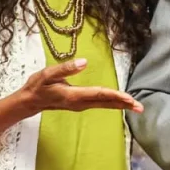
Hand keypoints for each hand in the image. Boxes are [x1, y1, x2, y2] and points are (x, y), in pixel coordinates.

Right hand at [21, 59, 141, 114]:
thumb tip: (84, 62)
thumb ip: (66, 68)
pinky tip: (121, 103)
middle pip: (106, 103)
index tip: (129, 98)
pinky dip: (113, 104)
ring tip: (136, 106)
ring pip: (105, 105)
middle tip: (140, 107)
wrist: (29, 101)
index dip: (115, 95)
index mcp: (74, 95)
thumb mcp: (48, 74)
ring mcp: (81, 105)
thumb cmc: (38, 86)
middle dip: (124, 104)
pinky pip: (100, 104)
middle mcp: (80, 103)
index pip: (99, 94)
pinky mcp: (81, 104)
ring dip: (121, 105)